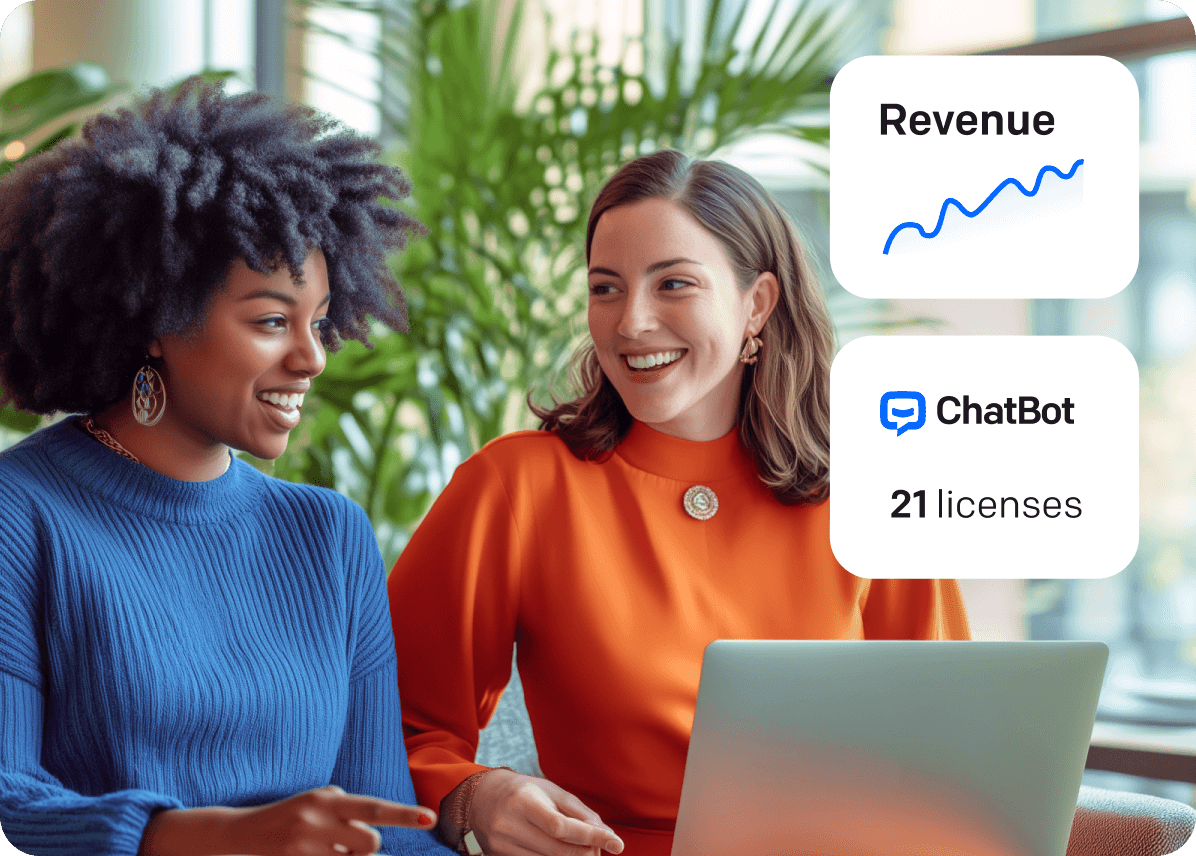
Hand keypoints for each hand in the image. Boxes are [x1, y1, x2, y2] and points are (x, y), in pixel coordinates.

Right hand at [139, 784, 437, 855]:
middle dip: (364, 846)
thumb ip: (348, 807)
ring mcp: (305, 846)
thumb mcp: (318, 799)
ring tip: (325, 847)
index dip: (404, 814)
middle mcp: (318, 820)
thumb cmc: (292, 813)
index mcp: (328, 799)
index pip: (374, 807)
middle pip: (369, 843)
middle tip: (343, 840)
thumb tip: (376, 827)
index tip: (430, 818)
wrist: (241, 832)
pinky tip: (315, 853)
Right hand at [468, 770, 623, 855]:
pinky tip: (561, 852)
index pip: (561, 826)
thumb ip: (579, 812)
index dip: (591, 837)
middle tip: (598, 847)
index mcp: (523, 800)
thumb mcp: (551, 791)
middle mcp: (508, 824)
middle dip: (586, 852)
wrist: (480, 797)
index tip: (618, 844)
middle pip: (558, 851)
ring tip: (581, 849)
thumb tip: (606, 834)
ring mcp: (501, 845)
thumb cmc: (523, 791)